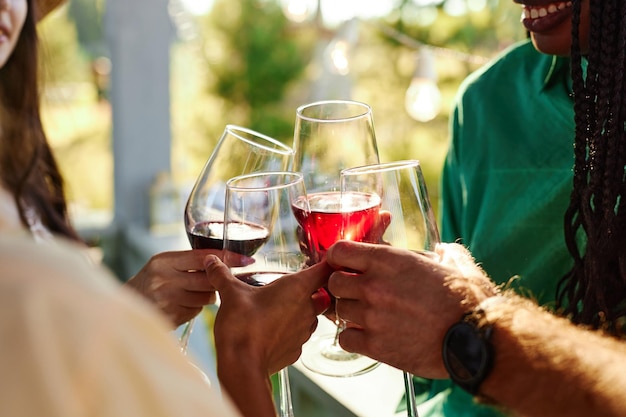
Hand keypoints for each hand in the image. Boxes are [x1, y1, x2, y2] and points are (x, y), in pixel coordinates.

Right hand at [125, 249, 224, 326]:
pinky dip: (195, 308)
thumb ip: (189, 261)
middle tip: (217, 281)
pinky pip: (196, 311)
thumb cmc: (152, 282)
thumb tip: (225, 260)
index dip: (228, 258)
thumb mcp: (165, 265)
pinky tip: (183, 305)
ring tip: (193, 293)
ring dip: (207, 296)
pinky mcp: (171, 318)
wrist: (125, 308)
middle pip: (208, 280)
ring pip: (206, 298)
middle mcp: (164, 279)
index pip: (203, 257)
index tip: (246, 260)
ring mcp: (167, 301)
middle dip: (217, 281)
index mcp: (164, 261)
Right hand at [205, 256, 331, 374]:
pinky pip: (300, 336)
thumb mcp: (231, 294)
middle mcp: (307, 310)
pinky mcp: (295, 351)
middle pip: (324, 295)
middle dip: (316, 289)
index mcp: (297, 289)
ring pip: (313, 317)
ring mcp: (303, 333)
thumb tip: (212, 262)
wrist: (242, 366)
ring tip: (284, 307)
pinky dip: (292, 331)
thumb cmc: (242, 326)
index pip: (325, 270)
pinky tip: (275, 329)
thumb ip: (222, 275)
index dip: (328, 264)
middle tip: (300, 285)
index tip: (326, 260)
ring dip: (304, 311)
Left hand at [325, 241, 496, 377]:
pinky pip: (345, 339)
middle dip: (342, 286)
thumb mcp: (451, 263)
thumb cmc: (468, 300)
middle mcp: (374, 286)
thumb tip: (439, 249)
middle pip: (332, 282)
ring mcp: (372, 316)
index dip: (339, 258)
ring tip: (368, 316)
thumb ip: (435, 252)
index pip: (339, 251)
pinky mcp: (376, 345)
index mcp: (389, 261)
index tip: (344, 264)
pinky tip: (367, 336)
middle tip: (357, 292)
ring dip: (349, 313)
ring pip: (338, 311)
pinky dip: (353, 338)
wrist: (478, 339)